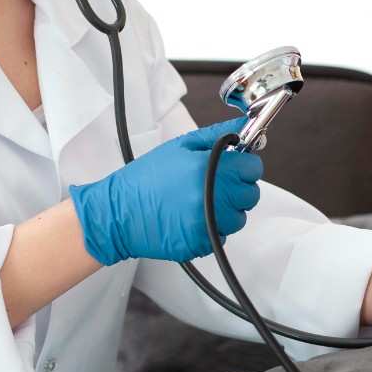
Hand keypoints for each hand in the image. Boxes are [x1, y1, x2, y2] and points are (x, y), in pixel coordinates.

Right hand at [68, 118, 263, 265]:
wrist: (118, 213)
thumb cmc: (145, 178)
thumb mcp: (180, 147)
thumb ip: (217, 136)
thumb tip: (244, 128)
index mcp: (210, 168)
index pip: (253, 168)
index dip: (244, 165)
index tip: (234, 166)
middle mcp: (214, 197)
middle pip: (250, 194)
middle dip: (237, 188)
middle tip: (214, 184)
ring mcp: (209, 223)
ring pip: (239, 218)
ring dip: (227, 210)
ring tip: (199, 201)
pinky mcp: (202, 244)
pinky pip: (223, 235)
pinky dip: (213, 228)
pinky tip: (191, 218)